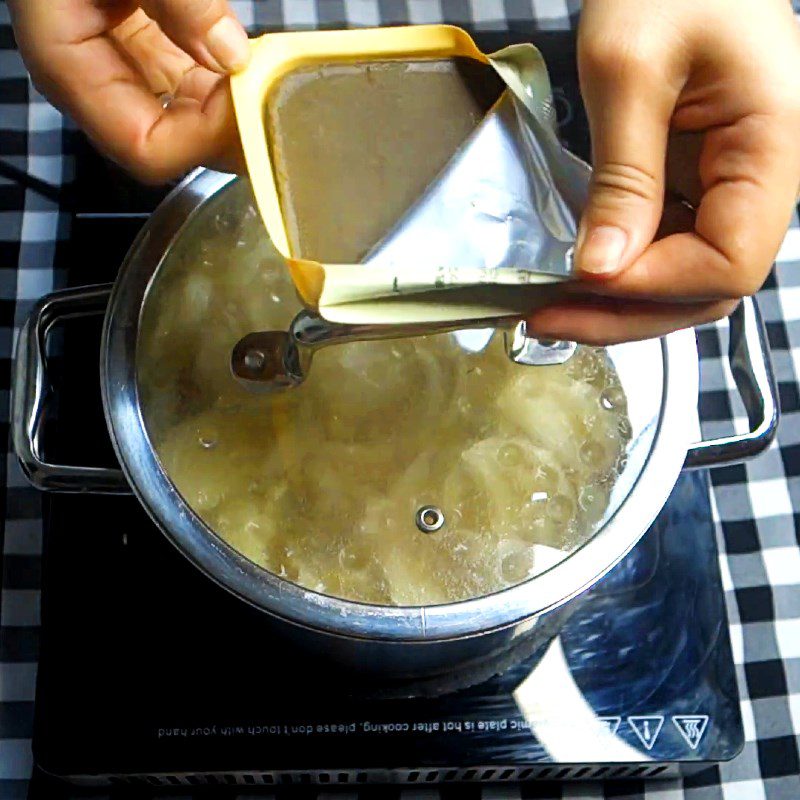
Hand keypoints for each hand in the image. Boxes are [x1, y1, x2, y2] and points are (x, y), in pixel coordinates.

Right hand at [8, 0, 249, 182]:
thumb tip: (230, 54)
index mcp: (68, 66)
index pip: (145, 146)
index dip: (202, 140)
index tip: (251, 105)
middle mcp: (92, 80)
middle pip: (169, 144)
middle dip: (223, 130)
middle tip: (277, 102)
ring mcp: (117, 65)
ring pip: (184, 120)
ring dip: (229, 109)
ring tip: (270, 80)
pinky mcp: (140, 47)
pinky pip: (187, 86)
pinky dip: (221, 81)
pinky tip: (251, 63)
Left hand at [527, 0, 799, 344]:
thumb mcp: (629, 70)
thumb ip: (624, 175)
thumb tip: (601, 268)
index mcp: (772, 144)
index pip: (731, 261)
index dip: (655, 285)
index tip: (583, 280)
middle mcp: (760, 177)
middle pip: (708, 285)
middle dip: (627, 313)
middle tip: (547, 319)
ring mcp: (727, 184)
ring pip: (684, 276)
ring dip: (618, 304)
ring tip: (549, 309)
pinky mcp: (692, 182)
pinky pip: (664, 245)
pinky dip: (618, 270)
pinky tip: (572, 277)